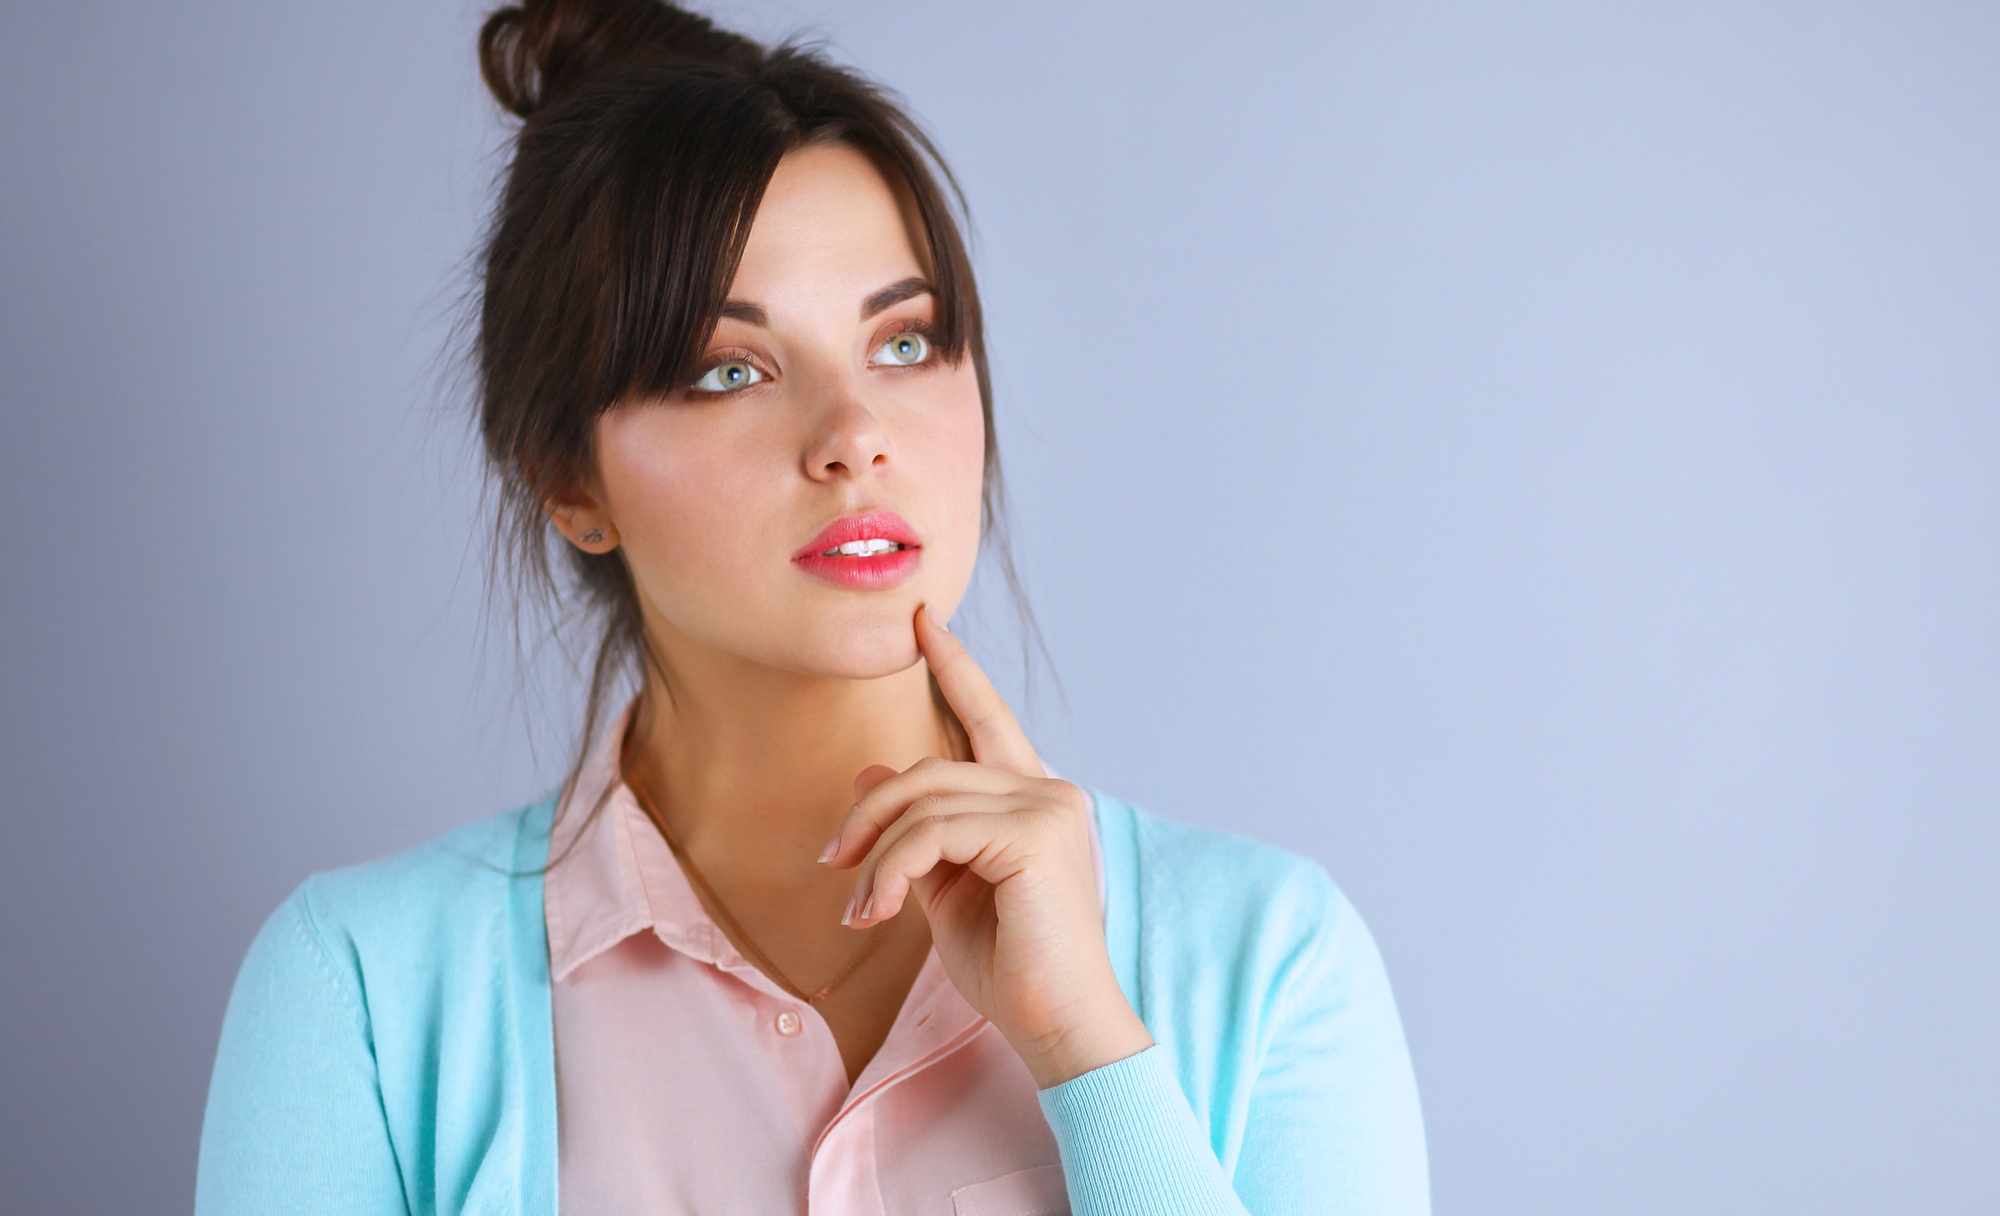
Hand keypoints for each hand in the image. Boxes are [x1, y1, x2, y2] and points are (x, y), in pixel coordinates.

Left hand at [820, 605, 1153, 1087]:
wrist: (1057, 1025)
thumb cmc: (1010, 966)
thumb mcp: (946, 888)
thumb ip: (918, 830)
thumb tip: (871, 771)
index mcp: (1034, 798)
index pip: (986, 717)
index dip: (954, 666)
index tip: (921, 620)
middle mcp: (1048, 791)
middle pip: (932, 768)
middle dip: (871, 812)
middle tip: (835, 862)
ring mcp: (1047, 808)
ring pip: (925, 799)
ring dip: (875, 854)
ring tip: (859, 906)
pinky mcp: (1033, 836)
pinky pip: (934, 832)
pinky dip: (893, 868)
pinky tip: (878, 909)